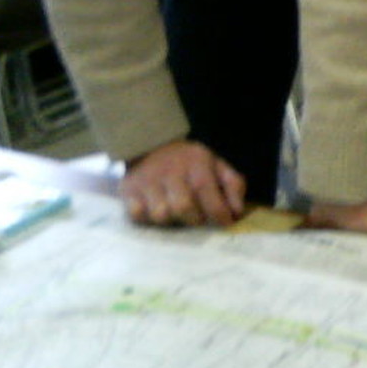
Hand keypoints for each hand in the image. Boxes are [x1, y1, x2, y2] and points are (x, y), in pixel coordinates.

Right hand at [120, 139, 245, 226]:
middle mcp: (171, 171)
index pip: (206, 190)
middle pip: (183, 207)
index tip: (225, 223)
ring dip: (172, 221)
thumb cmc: (189, 162)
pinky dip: (147, 219)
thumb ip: (233, 185)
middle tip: (199, 219)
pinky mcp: (128, 191)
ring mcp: (148, 182)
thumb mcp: (216, 165)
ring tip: (177, 215)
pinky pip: (137, 216)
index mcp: (195, 163)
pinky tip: (155, 212)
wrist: (151, 144)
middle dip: (195, 220)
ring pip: (161, 215)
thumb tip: (238, 212)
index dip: (218, 211)